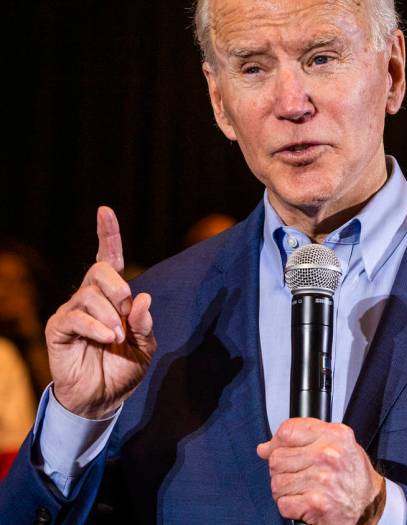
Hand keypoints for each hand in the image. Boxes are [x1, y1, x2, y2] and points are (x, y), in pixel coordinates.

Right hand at [45, 206, 155, 418]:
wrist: (103, 398)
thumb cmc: (123, 367)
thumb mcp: (145, 345)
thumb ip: (145, 323)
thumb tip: (142, 298)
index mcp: (113, 296)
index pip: (108, 257)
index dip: (107, 234)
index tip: (105, 211)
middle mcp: (90, 297)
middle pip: (100, 271)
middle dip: (119, 289)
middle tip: (126, 316)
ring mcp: (72, 311)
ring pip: (89, 294)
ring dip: (110, 315)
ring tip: (116, 337)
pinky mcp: (58, 328)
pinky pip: (76, 317)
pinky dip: (95, 327)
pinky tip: (106, 339)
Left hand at [257, 418, 385, 524]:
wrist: (370, 503)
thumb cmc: (351, 472)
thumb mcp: (335, 442)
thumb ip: (302, 436)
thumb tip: (264, 448)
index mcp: (332, 435)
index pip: (287, 431)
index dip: (276, 442)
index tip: (277, 450)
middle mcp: (328, 455)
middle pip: (277, 458)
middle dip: (279, 469)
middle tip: (292, 474)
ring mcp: (322, 480)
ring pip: (277, 482)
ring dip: (283, 490)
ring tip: (298, 489)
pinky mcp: (317, 504)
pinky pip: (284, 504)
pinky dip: (289, 506)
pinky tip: (302, 502)